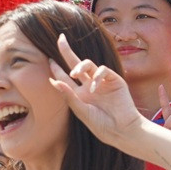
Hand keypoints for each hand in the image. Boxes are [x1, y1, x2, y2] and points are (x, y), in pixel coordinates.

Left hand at [48, 33, 144, 147]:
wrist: (122, 130)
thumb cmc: (101, 125)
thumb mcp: (81, 111)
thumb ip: (68, 95)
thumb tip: (53, 80)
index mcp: (79, 94)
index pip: (66, 77)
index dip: (57, 69)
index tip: (49, 61)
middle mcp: (89, 85)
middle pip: (76, 64)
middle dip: (67, 51)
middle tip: (60, 39)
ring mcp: (102, 82)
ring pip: (89, 64)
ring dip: (80, 66)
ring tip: (74, 74)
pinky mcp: (114, 80)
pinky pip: (103, 70)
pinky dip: (97, 76)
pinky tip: (94, 87)